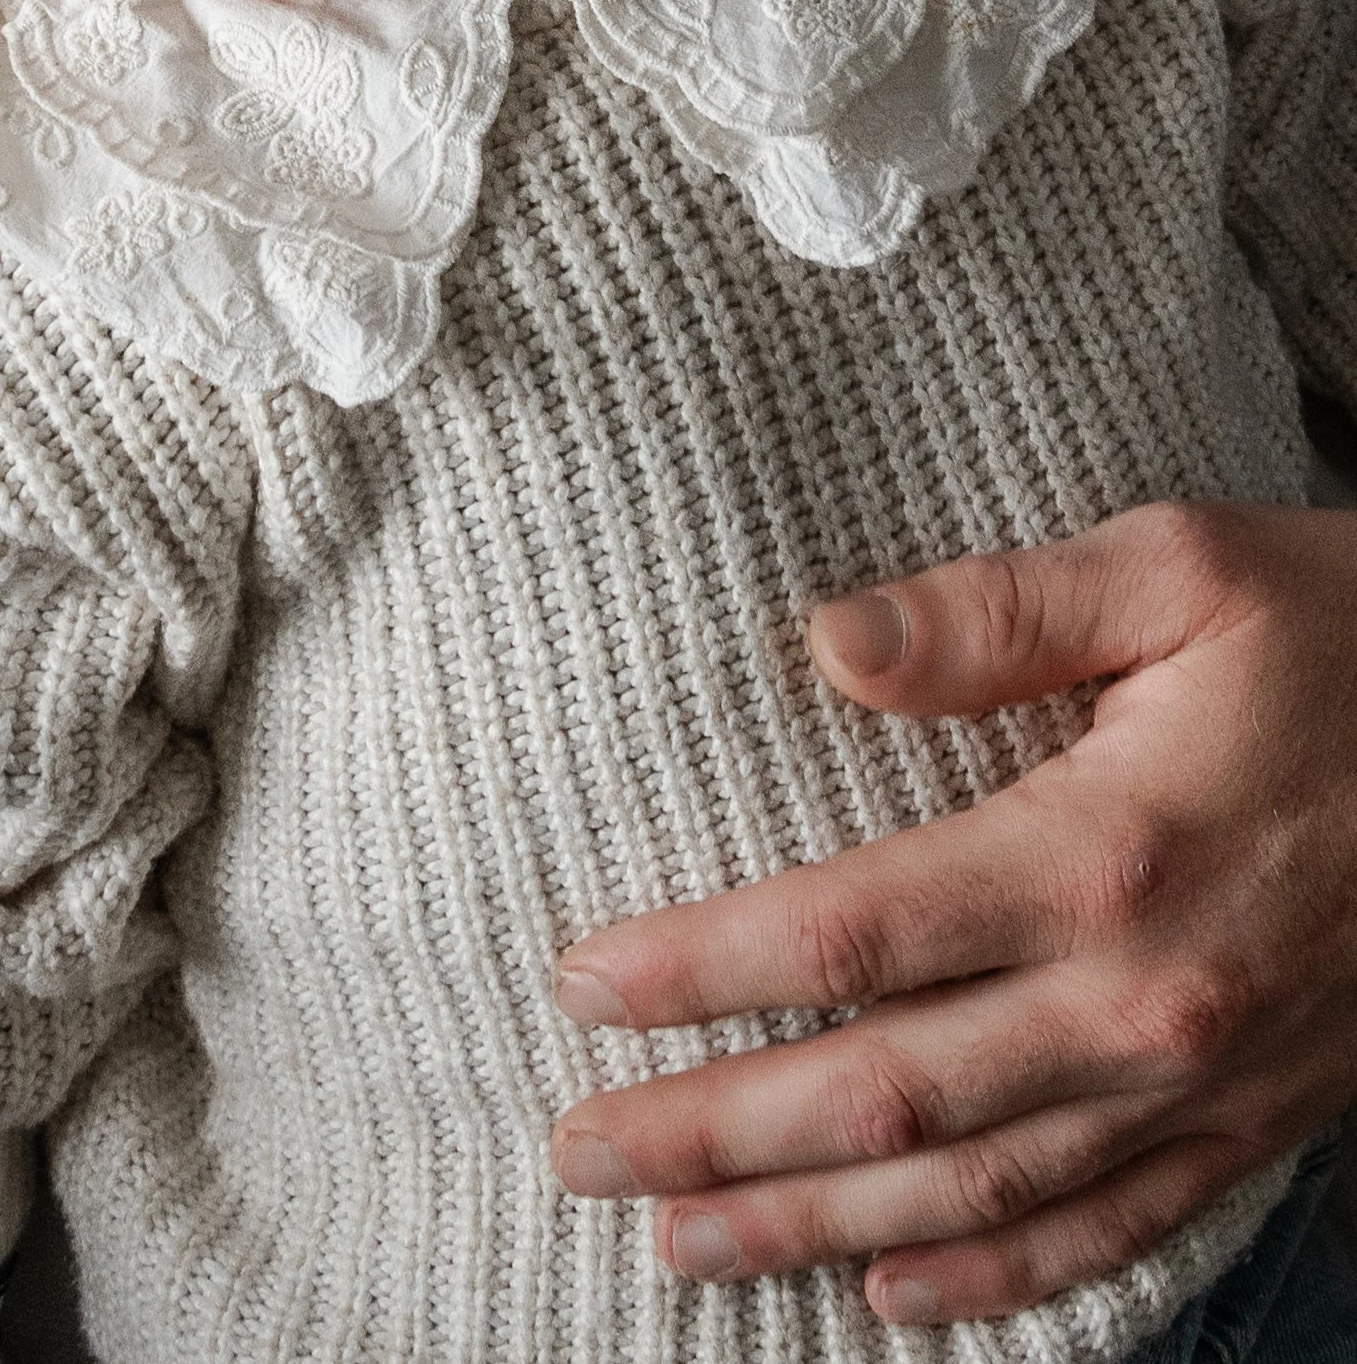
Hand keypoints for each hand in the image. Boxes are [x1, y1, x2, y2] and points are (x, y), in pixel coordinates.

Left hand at [550, 504, 1356, 1321]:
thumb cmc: (1348, 630)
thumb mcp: (1179, 566)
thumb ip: (993, 607)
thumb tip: (827, 643)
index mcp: (1105, 852)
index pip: (849, 935)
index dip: (699, 969)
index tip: (579, 982)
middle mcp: (1144, 1000)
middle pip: (884, 1094)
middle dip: (715, 1131)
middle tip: (576, 1149)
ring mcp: (1206, 1083)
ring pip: (975, 1190)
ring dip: (814, 1226)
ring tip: (680, 1242)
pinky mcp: (1259, 1119)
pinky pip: (1107, 1232)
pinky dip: (993, 1277)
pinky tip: (893, 1293)